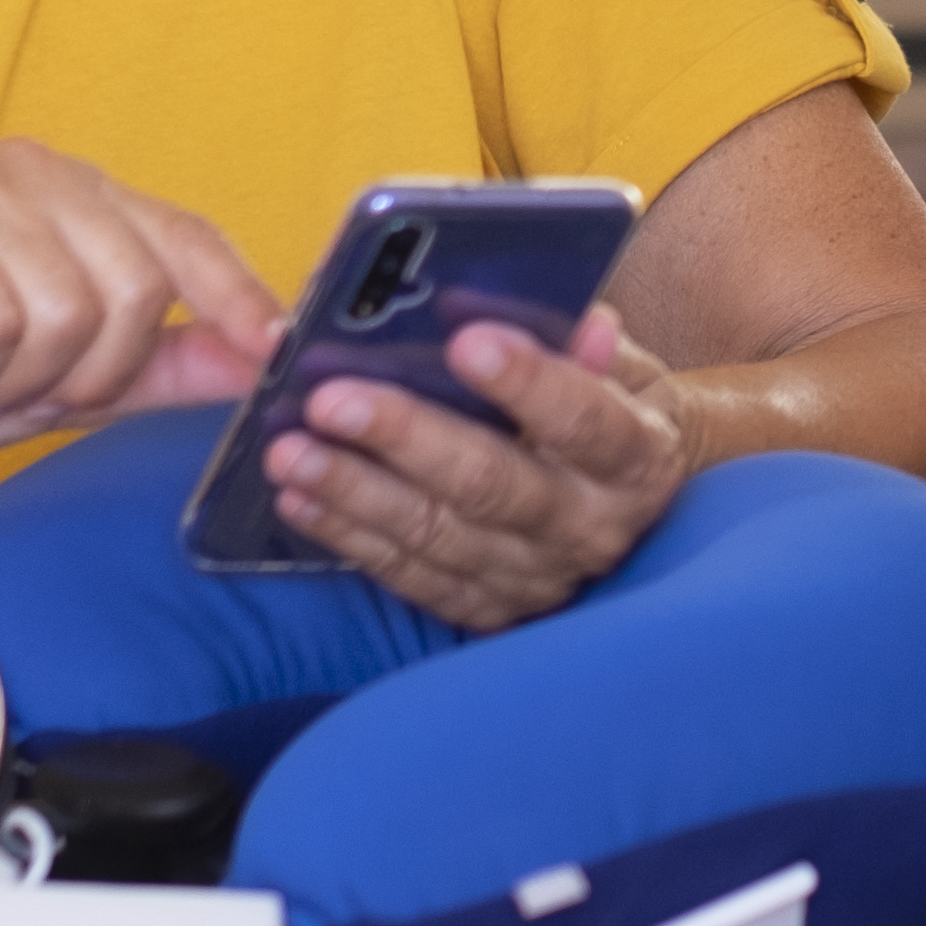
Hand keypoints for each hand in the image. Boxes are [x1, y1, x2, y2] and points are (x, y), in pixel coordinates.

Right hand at [0, 138, 282, 455]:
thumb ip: (166, 365)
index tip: (276, 348)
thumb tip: (261, 360)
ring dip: (26, 379)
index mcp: (80, 196)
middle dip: (95, 373)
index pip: (184, 235)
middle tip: (34, 388)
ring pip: (70, 313)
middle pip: (137, 289)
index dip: (236, 294)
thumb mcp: (74, 382)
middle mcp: (35, 173)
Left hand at [262, 306, 694, 630]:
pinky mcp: (486, 609)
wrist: (630, 510)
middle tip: (330, 398)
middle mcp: (589, 530)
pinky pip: (410, 576)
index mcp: (637, 459)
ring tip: (289, 450)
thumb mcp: (625, 371)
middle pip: (493, 485)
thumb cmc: (609, 412)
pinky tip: (299, 497)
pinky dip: (348, 536)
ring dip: (354, 492)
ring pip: (436, 537)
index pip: (587, 421)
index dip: (530, 382)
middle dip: (405, 438)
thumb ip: (590, 345)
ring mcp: (535, 578)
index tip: (466, 340)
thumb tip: (578, 315)